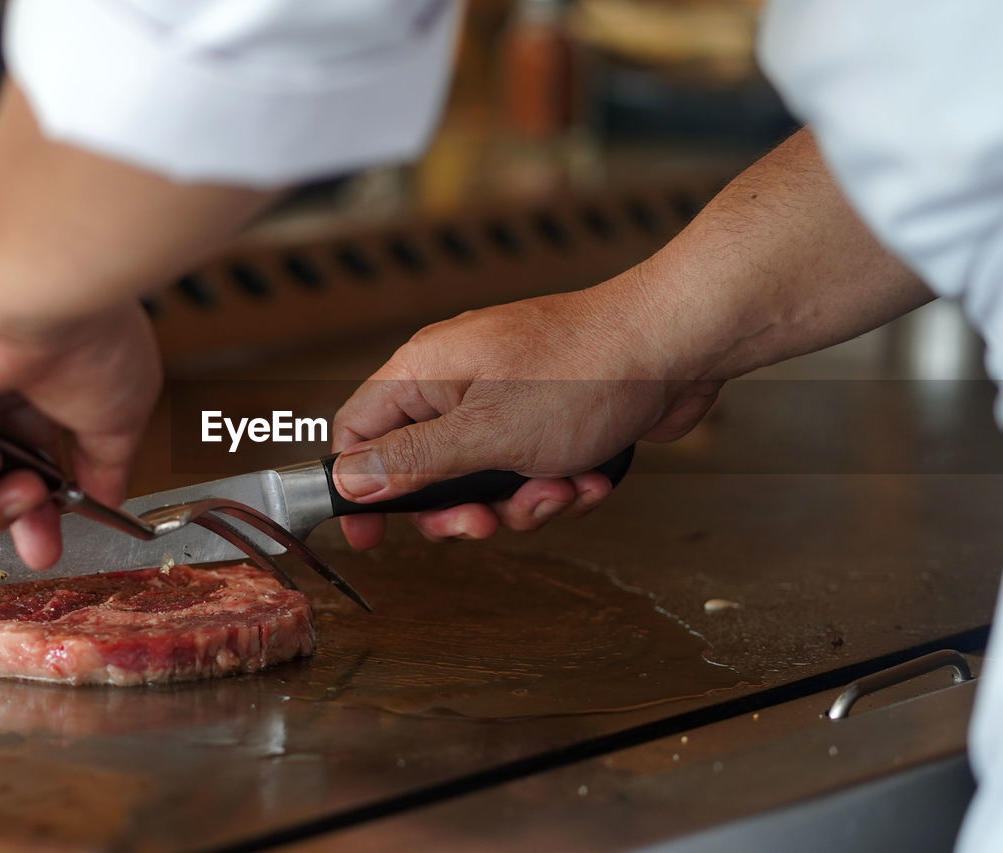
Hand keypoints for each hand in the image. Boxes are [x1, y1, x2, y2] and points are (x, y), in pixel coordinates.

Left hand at [0, 251, 160, 568]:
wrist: (41, 296)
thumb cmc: (89, 335)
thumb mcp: (116, 419)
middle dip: (0, 510)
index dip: (30, 516)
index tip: (45, 544)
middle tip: (25, 502)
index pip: (19, 470)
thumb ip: (104, 467)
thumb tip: (106, 502)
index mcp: (30, 393)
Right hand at [331, 274, 720, 548]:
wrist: (679, 344)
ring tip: (560, 487)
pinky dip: (558, 485)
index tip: (370, 536)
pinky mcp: (546, 419)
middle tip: (486, 522)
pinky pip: (528, 474)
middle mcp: (458, 383)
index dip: (358, 487)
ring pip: (482, 482)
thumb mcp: (487, 433)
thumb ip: (413, 462)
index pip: (358, 431)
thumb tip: (349, 480)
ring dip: (522, 502)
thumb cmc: (587, 369)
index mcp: (425, 371)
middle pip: (422, 470)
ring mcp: (504, 401)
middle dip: (460, 508)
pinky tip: (590, 476)